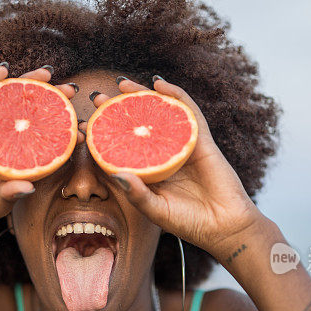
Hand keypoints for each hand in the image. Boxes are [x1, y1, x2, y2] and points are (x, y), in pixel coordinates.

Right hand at [0, 64, 81, 238]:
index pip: (44, 142)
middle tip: (71, 89)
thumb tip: (28, 187)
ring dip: (25, 85)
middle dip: (51, 101)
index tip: (84, 127)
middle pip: (30, 116)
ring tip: (46, 72)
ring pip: (7, 103)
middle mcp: (4, 145)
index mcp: (18, 162)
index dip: (63, 133)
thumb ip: (10, 195)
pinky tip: (2, 70)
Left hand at [84, 77, 265, 254]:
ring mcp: (181, 146)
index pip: (123, 148)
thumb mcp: (155, 210)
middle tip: (99, 97)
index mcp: (148, 172)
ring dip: (142, 96)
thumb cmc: (188, 222)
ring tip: (122, 84)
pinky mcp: (201, 140)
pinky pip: (187, 112)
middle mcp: (162, 155)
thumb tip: (114, 173)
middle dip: (118, 110)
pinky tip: (160, 85)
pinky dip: (175, 96)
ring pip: (159, 114)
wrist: (225, 226)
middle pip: (138, 126)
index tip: (86, 124)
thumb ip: (137, 194)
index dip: (105, 134)